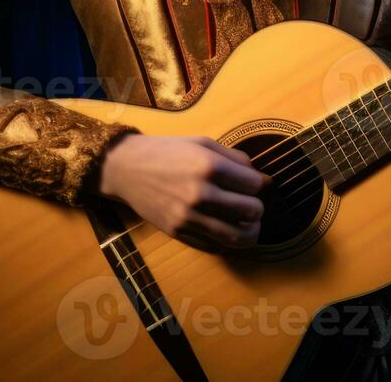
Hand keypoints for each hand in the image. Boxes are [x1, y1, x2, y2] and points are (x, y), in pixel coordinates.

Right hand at [92, 134, 270, 251]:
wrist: (127, 168)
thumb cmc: (167, 152)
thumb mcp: (204, 143)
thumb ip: (236, 159)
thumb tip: (263, 180)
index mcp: (209, 166)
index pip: (254, 185)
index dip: (258, 184)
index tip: (251, 183)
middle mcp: (200, 193)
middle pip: (251, 211)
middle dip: (257, 207)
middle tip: (251, 203)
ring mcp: (188, 216)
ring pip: (237, 237)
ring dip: (250, 231)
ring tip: (249, 224)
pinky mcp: (178, 232)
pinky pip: (215, 247)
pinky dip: (227, 242)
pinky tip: (225, 229)